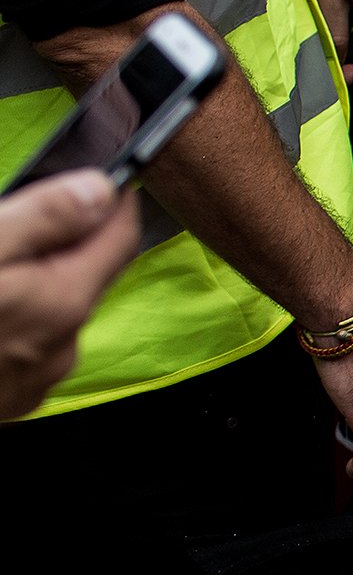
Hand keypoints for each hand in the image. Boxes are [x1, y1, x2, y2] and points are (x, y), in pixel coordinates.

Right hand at [0, 171, 140, 419]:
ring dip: (34, 281)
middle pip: (86, 276)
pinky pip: (26, 345)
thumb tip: (98, 191)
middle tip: (26, 212)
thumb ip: (40, 219)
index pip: (119, 239)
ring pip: (53, 312)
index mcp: (61, 302)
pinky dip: (12, 318)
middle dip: (65, 240)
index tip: (105, 175)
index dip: (114, 200)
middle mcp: (62, 346)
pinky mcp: (10, 399)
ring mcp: (36, 379)